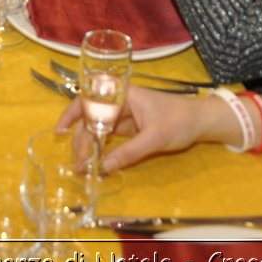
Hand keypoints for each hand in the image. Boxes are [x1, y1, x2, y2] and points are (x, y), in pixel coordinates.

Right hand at [54, 87, 222, 170]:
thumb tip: (103, 167)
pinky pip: (108, 136)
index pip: (90, 101)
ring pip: (97, 128)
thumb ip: (129, 152)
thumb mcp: (155, 138)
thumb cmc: (179, 121)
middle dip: (81, 140)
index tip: (60, 132)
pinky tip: (95, 162)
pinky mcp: (129, 127)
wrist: (201, 122)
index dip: (71, 115)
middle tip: (78, 165)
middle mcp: (119, 102)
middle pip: (91, 118)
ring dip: (89, 146)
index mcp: (123, 95)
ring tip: (82, 167)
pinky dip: (100, 149)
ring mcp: (123, 115)